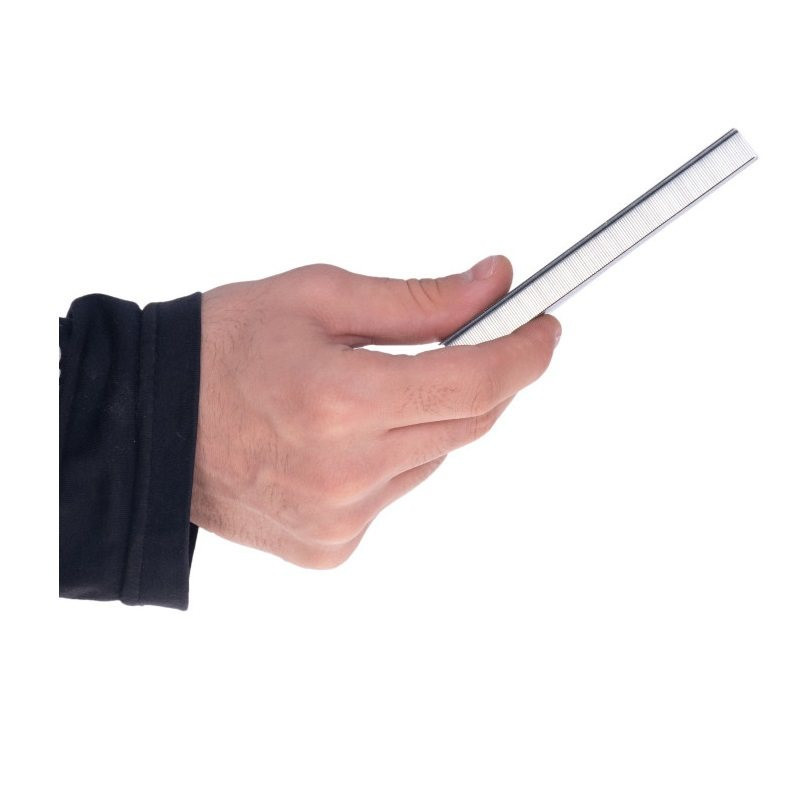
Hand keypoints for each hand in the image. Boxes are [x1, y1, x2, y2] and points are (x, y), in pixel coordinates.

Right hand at [190, 255, 560, 567]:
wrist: (150, 423)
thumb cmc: (222, 347)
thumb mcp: (318, 297)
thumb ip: (418, 299)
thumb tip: (495, 284)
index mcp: (343, 402)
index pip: (477, 383)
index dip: (525, 351)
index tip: (544, 327)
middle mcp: (348, 473)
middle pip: (469, 424)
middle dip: (483, 377)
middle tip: (472, 341)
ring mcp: (341, 519)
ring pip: (432, 457)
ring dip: (424, 417)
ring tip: (365, 391)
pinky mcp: (332, 547)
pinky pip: (394, 492)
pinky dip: (389, 458)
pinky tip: (338, 439)